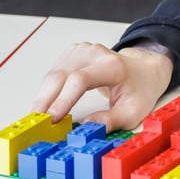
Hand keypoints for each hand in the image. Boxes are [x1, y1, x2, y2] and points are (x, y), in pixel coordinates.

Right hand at [32, 42, 173, 130]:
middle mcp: (94, 54)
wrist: (143, 70)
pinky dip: (47, 91)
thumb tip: (86, 127)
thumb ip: (111, 121)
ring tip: (39, 120)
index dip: (63, 99)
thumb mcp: (134, 112)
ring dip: (43, 98)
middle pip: (60, 76)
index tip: (52, 119)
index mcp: (112, 66)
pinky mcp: (72, 53)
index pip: (80, 80)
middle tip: (36, 124)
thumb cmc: (139, 90)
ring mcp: (81, 51)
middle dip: (45, 101)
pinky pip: (53, 74)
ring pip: (52, 75)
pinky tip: (47, 106)